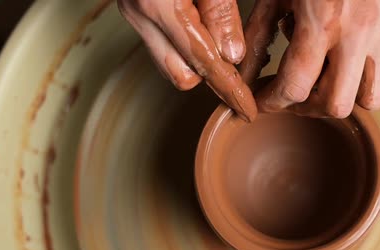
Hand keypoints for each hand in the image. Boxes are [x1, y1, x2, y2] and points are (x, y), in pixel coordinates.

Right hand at [117, 0, 256, 120]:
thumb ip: (221, 13)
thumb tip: (232, 55)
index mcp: (159, 4)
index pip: (204, 63)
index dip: (230, 90)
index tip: (247, 110)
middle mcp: (140, 15)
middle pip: (181, 76)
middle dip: (210, 75)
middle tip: (235, 58)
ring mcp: (133, 15)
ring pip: (169, 65)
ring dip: (195, 61)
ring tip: (215, 34)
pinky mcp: (134, 11)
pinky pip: (161, 46)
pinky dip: (183, 46)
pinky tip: (199, 29)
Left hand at [240, 0, 379, 117]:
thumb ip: (260, 34)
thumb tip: (242, 72)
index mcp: (321, 22)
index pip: (295, 86)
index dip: (272, 102)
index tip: (263, 102)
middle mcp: (357, 34)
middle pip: (336, 104)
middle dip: (308, 107)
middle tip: (292, 95)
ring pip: (372, 99)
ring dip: (345, 98)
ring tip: (325, 82)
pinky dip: (372, 82)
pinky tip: (351, 67)